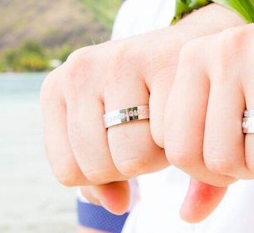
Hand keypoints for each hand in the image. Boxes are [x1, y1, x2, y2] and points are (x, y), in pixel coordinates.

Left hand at [40, 30, 177, 192]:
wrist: (197, 49)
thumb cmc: (150, 101)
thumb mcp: (112, 134)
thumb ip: (104, 179)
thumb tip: (116, 204)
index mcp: (57, 89)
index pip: (69, 172)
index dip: (106, 173)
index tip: (125, 144)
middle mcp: (79, 68)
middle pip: (100, 167)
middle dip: (134, 164)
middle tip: (151, 134)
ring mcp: (120, 59)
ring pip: (134, 158)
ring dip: (160, 157)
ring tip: (168, 125)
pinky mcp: (164, 59)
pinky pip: (169, 138)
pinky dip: (186, 142)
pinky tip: (189, 115)